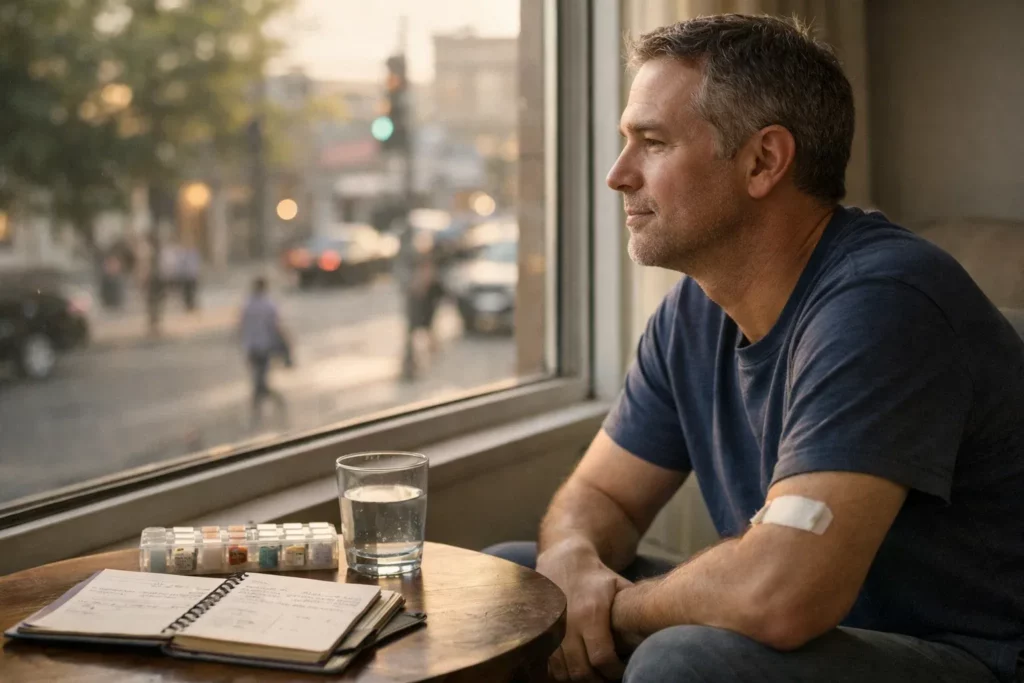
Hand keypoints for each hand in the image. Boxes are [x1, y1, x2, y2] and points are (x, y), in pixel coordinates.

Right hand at [536, 540, 632, 680]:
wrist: (563, 560)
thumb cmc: (597, 577)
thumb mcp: (621, 586)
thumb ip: (636, 609)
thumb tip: (657, 632)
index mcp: (590, 613)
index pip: (602, 658)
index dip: (614, 672)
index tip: (623, 670)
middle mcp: (568, 623)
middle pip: (582, 670)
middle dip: (598, 680)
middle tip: (609, 675)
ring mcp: (551, 629)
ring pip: (564, 671)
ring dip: (581, 678)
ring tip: (595, 673)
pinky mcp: (540, 633)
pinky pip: (550, 665)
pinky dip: (564, 672)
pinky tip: (577, 666)